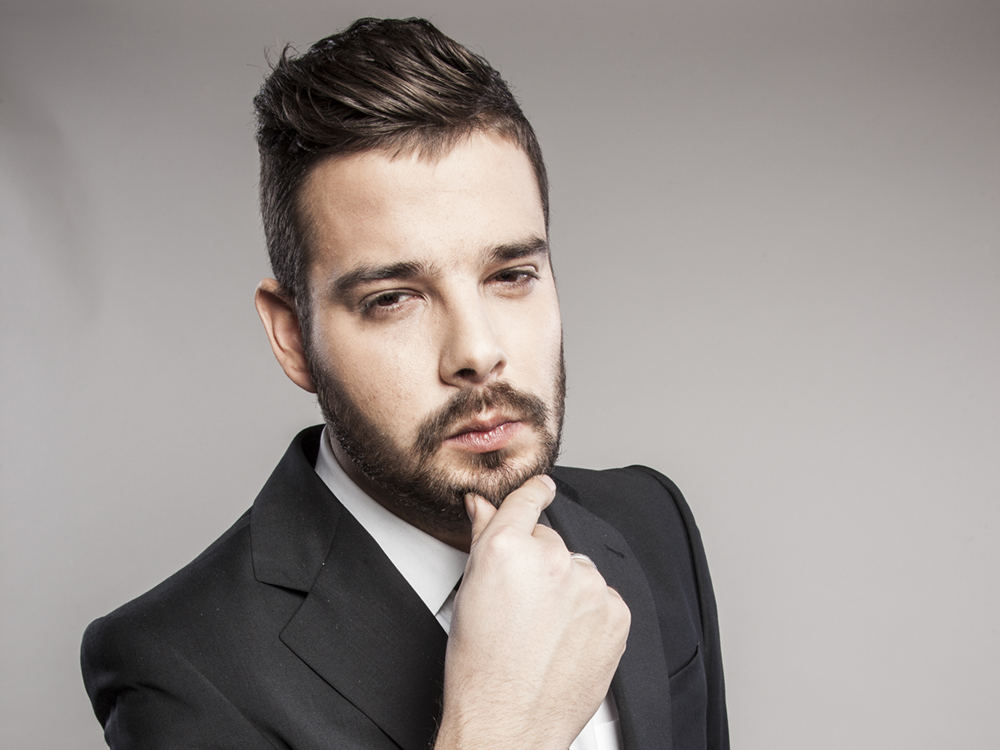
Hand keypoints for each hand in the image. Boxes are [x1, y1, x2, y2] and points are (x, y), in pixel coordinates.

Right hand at [434, 475, 630, 749]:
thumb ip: (484, 537)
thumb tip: (483, 506)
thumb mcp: (470, 592)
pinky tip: (565, 638)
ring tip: (542, 630)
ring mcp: (588, 586)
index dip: (535, 491)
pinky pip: (603, 598)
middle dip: (539, 562)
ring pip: (578, 570)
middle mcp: (552, 560)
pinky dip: (589, 613)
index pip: (527, 500)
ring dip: (566, 588)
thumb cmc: (481, 667)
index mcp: (508, 548)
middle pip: (550, 541)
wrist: (510, 721)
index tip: (542, 488)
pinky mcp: (616, 612)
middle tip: (521, 603)